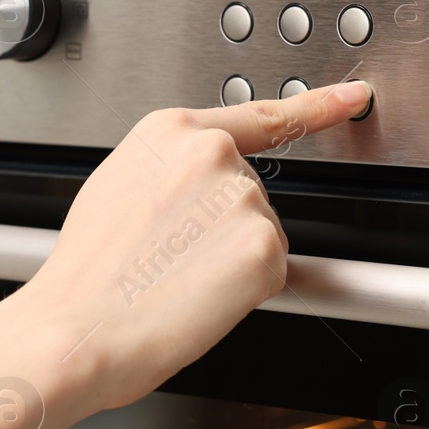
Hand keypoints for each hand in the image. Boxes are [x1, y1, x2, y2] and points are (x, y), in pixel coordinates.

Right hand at [20, 82, 370, 415]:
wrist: (76, 330)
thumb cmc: (87, 277)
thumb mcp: (114, 191)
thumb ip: (167, 172)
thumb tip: (190, 190)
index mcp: (170, 132)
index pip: (260, 116)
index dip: (316, 107)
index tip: (352, 97)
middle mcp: (212, 154)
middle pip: (251, 194)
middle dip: (222, 230)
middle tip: (168, 260)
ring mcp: (242, 198)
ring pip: (261, 235)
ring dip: (232, 263)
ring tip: (174, 280)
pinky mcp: (264, 246)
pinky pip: (271, 274)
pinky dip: (244, 294)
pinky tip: (198, 297)